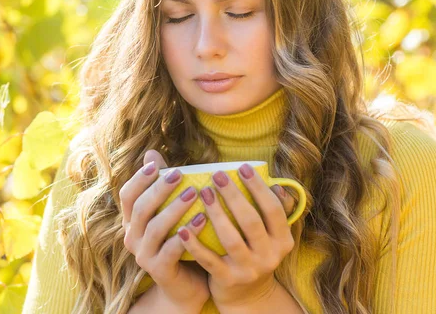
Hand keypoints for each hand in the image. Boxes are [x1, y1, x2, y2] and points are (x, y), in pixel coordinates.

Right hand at [120, 150, 209, 310]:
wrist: (186, 285)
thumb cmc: (180, 240)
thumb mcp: (169, 212)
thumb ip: (162, 186)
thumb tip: (152, 152)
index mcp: (131, 221)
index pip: (127, 195)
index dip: (138, 179)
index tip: (156, 165)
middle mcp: (131, 238)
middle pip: (140, 209)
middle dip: (159, 189)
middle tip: (180, 174)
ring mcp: (143, 256)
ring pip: (154, 228)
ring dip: (174, 208)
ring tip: (195, 193)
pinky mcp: (159, 270)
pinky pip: (172, 249)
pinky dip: (187, 233)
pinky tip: (203, 219)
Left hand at [176, 163, 297, 307]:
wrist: (247, 296)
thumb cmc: (255, 252)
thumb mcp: (271, 236)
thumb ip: (274, 211)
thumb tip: (276, 184)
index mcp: (282, 240)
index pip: (273, 210)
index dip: (258, 188)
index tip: (242, 167)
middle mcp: (269, 256)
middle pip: (251, 221)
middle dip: (233, 195)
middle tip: (217, 174)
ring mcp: (248, 269)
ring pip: (230, 238)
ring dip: (216, 213)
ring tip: (203, 192)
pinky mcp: (227, 280)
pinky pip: (208, 259)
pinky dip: (195, 243)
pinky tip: (182, 227)